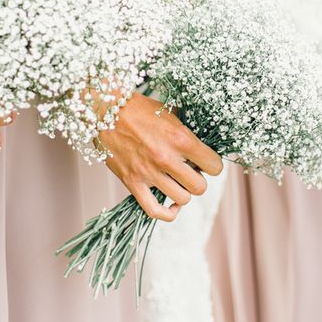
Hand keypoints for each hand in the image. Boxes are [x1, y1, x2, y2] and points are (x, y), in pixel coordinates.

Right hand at [99, 93, 222, 221]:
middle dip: (198, 179)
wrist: (107, 110)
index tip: (205, 161)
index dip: (212, 165)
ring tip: (177, 180)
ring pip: (182, 199)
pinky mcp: (132, 182)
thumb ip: (187, 132)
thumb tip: (202, 146)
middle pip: (200, 187)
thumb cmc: (140, 109)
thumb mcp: (170, 113)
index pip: (214, 166)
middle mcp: (166, 158)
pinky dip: (168, 212)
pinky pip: (154, 210)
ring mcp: (149, 173)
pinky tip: (172, 204)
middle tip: (189, 170)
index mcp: (181, 139)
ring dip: (183, 191)